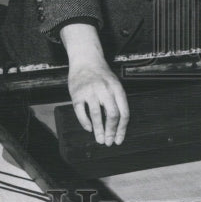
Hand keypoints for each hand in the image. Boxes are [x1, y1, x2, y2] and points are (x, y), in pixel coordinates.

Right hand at [60, 22, 129, 144]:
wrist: (86, 59)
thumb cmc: (102, 74)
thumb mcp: (114, 84)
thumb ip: (117, 101)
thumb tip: (117, 124)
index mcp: (117, 88)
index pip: (123, 112)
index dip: (122, 129)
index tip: (119, 139)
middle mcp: (105, 90)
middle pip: (112, 115)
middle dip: (111, 132)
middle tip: (109, 142)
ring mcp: (90, 91)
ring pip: (96, 115)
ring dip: (99, 130)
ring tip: (100, 140)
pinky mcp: (77, 94)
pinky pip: (81, 112)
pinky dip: (85, 123)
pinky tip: (89, 129)